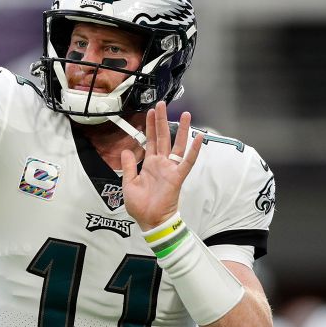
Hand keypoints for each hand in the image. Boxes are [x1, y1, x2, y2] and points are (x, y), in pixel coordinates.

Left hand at [121, 101, 202, 230]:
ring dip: (181, 130)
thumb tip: (126, 150)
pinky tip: (199, 137)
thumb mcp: (128, 184)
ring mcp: (170, 169)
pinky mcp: (177, 177)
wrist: (150, 222)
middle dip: (162, 120)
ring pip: (177, 145)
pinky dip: (193, 150)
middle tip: (162, 104)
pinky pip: (187, 162)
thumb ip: (128, 166)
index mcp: (149, 164)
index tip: (149, 112)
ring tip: (185, 114)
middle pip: (163, 137)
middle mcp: (161, 163)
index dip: (149, 126)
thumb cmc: (141, 206)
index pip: (150, 140)